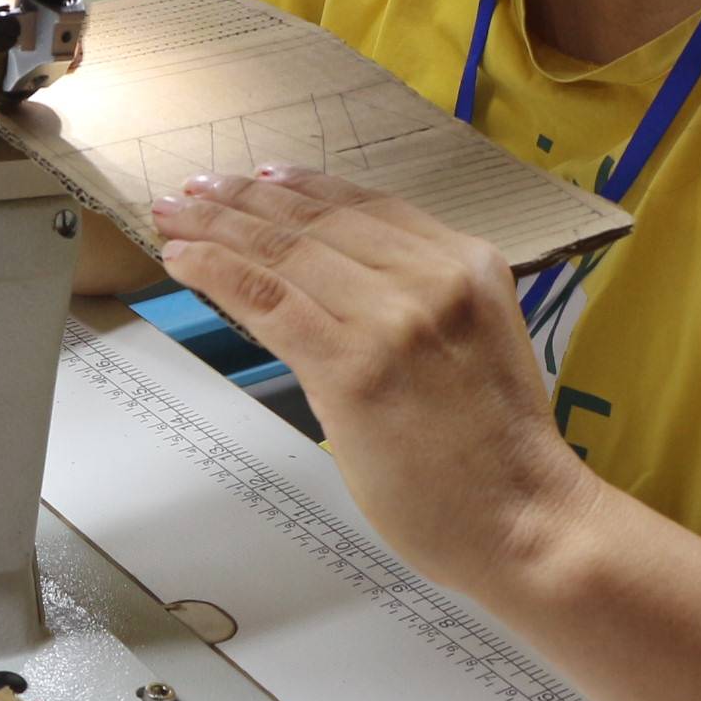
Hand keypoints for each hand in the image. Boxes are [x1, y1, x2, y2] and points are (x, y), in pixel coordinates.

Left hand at [150, 168, 594, 596]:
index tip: (258, 179)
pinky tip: (184, 259)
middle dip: (244, 200)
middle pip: (317, 222)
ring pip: (283, 254)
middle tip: (195, 189)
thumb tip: (339, 288)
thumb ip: (420, 303)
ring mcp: (393, 318)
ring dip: (217, 228)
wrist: (526, 521)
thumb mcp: (476, 342)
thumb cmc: (499, 454)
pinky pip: (266, 299)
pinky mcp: (353, 367)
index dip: (302, 187)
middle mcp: (432, 277)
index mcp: (470, 264)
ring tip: (175, 216)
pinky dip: (216, 271)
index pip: (367, 207)